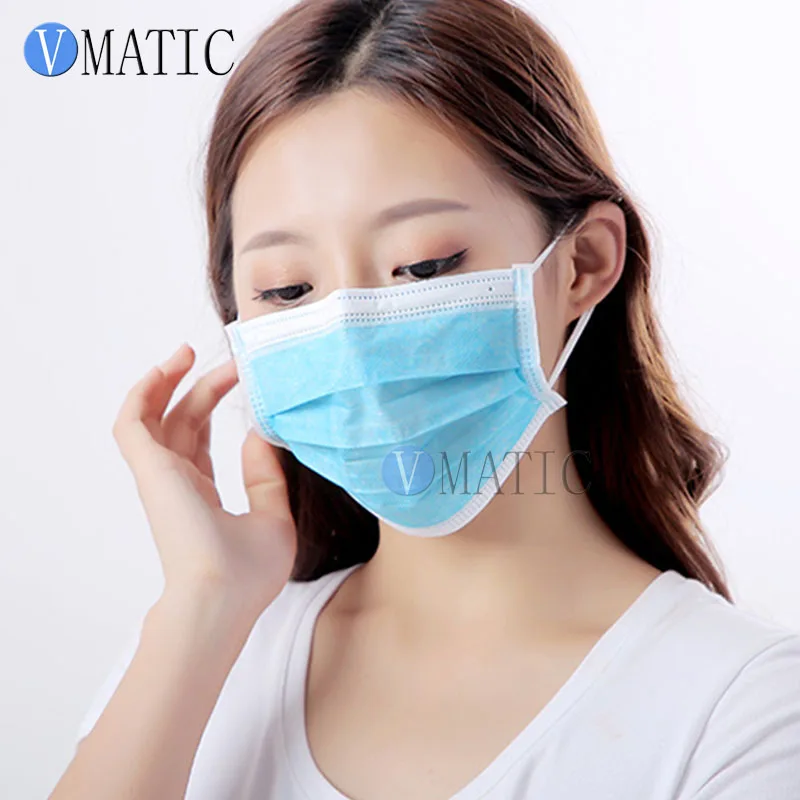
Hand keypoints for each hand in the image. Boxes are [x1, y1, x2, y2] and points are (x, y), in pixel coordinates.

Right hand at [112, 342, 296, 620]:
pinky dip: (142, 394)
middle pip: (181, 421)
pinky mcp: (150, 471)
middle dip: (201, 387)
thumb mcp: (273, 517)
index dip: (216, 406)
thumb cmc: (248, 574)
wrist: (222, 600)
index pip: (201, 441)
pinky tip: (166, 369)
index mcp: (202, 494)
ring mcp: (161, 476)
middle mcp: (178, 482)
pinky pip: (132, 423)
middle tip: (230, 361)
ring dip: (167, 382)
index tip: (242, 379)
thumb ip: (266, 477)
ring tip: (187, 352)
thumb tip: (259, 435)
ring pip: (153, 417)